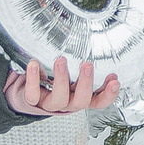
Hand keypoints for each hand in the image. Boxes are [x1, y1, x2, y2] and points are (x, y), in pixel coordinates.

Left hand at [7, 56, 121, 115]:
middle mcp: (68, 103)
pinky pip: (33, 94)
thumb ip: (84, 65)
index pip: (99, 101)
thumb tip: (98, 40)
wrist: (28, 93)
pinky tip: (35, 64)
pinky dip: (34, 79)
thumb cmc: (55, 81)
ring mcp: (51, 103)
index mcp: (81, 97)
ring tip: (61, 60)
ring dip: (61, 79)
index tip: (115, 80)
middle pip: (82, 101)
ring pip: (59, 98)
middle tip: (87, 64)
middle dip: (86, 83)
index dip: (108, 94)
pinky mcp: (33, 101)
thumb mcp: (73, 75)